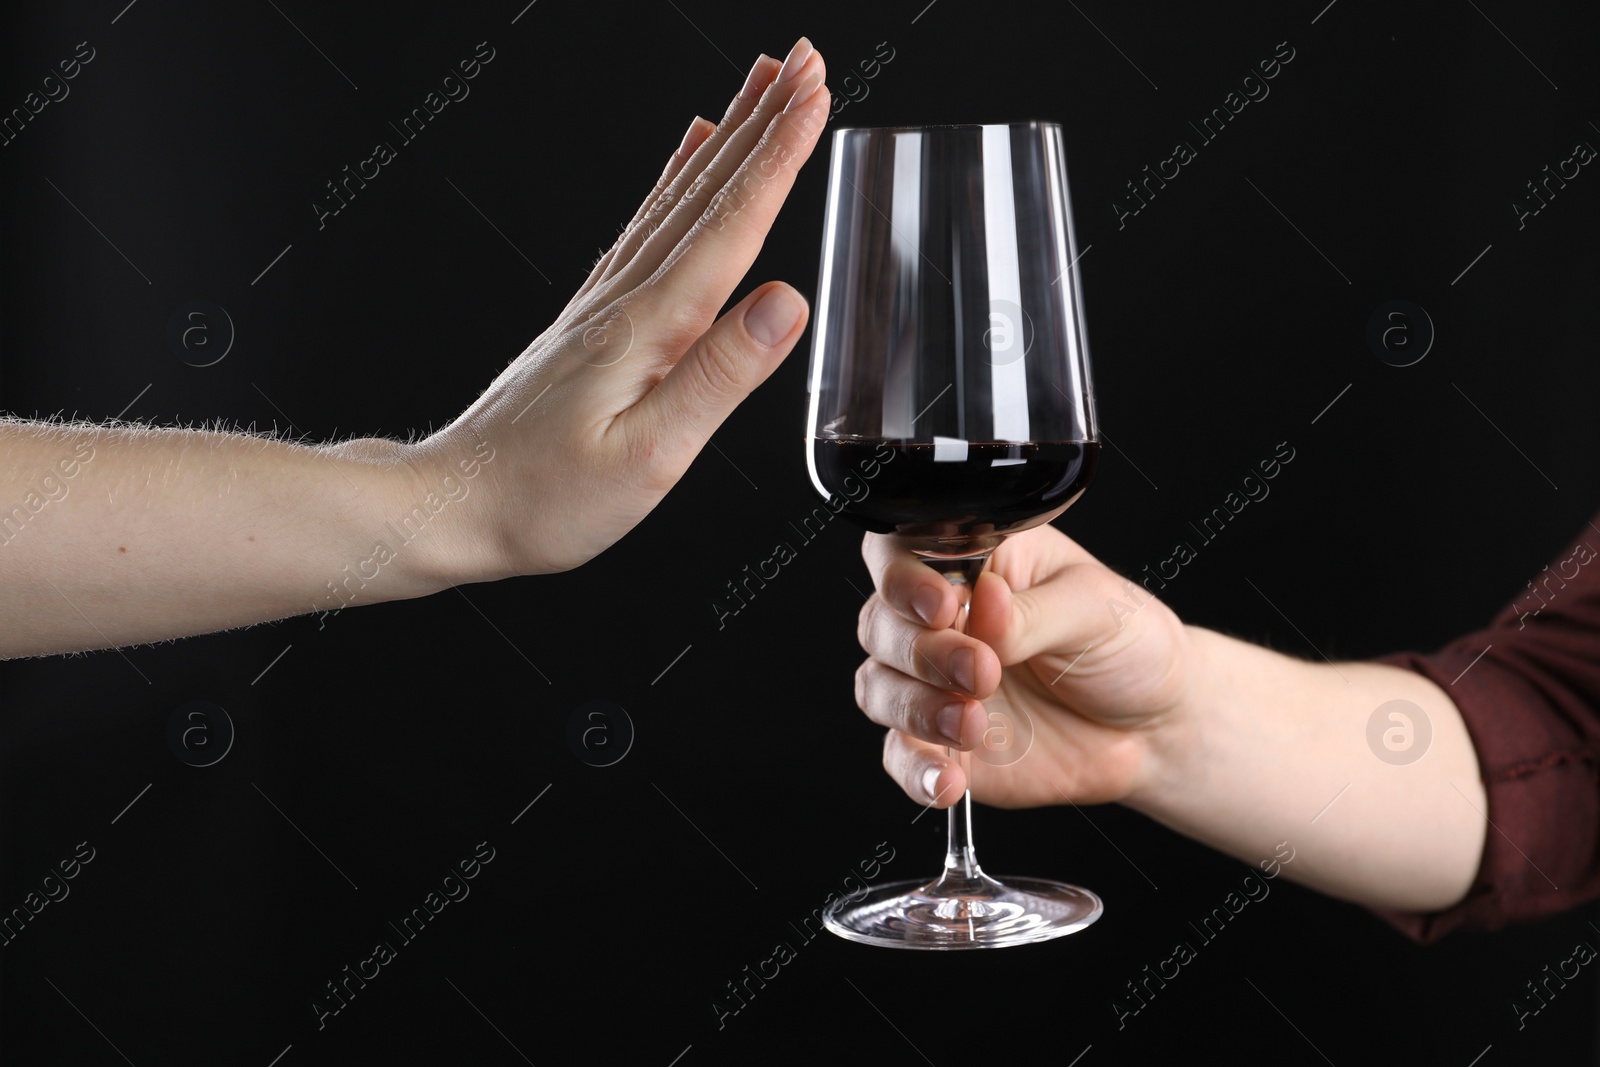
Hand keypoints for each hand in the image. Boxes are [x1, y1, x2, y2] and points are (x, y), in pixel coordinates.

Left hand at [402, 38, 830, 582]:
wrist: (454, 504)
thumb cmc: (546, 498)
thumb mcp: (649, 456)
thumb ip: (719, 376)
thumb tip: (787, 302)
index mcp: (650, 328)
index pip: (730, 225)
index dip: (779, 157)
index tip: (818, 96)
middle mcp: (625, 300)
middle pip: (706, 192)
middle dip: (763, 121)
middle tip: (806, 61)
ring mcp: (604, 304)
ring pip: (677, 198)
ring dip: (727, 137)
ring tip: (761, 84)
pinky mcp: (592, 320)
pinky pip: (644, 226)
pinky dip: (675, 179)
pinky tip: (686, 155)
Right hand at [855, 524, 1196, 809]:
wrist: (1155, 727)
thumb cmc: (1127, 645)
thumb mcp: (1095, 609)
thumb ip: (1032, 612)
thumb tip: (983, 604)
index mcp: (973, 565)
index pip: (901, 554)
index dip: (902, 578)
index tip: (941, 605)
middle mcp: (941, 622)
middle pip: (881, 625)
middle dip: (921, 651)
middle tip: (981, 671)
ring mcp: (934, 685)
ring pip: (878, 688)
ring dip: (915, 708)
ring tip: (972, 724)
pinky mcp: (941, 746)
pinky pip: (901, 758)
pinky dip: (915, 771)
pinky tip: (947, 781)